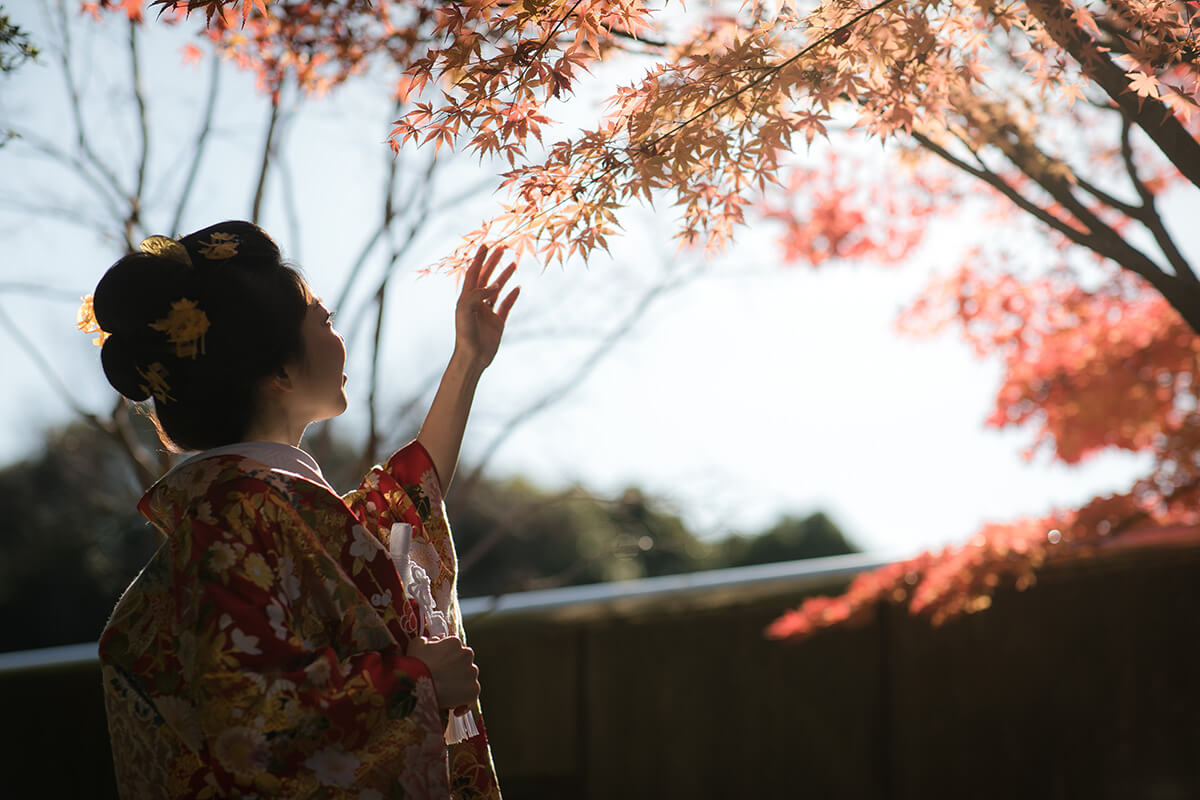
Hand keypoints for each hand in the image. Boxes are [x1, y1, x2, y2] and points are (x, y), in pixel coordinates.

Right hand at [406, 636, 479, 712]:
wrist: (416, 686)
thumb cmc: (415, 664)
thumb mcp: (416, 645)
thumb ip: (428, 640)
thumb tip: (437, 639)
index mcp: (454, 643)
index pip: (455, 649)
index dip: (447, 659)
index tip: (440, 667)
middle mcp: (466, 655)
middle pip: (464, 662)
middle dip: (456, 671)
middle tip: (443, 681)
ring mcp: (471, 673)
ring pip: (469, 678)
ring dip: (460, 685)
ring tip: (447, 694)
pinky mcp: (473, 690)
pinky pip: (472, 696)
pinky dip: (465, 702)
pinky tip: (455, 709)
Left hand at [455, 245, 518, 368]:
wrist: (472, 357)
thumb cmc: (465, 334)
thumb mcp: (465, 310)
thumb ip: (477, 294)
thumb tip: (494, 285)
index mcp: (466, 297)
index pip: (473, 273)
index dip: (479, 258)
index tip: (486, 245)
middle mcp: (477, 302)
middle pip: (486, 277)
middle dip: (493, 262)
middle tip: (503, 248)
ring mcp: (487, 312)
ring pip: (497, 289)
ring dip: (504, 276)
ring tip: (514, 264)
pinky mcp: (497, 322)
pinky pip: (506, 305)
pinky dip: (512, 296)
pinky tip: (518, 288)